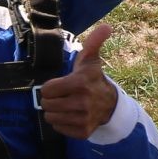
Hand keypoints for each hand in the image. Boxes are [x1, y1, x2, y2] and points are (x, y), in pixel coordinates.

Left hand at [37, 21, 119, 138]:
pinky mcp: (83, 132)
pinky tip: (70, 116)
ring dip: (54, 112)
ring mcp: (83, 119)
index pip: (47, 89)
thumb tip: (106, 26)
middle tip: (61, 96)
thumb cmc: (93, 79)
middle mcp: (82, 102)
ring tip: (65, 106)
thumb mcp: (90, 59)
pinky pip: (59, 129)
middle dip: (51, 100)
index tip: (59, 85)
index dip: (50, 87)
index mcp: (80, 83)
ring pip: (51, 118)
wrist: (109, 104)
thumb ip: (93, 42)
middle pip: (47, 105)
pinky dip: (61, 124)